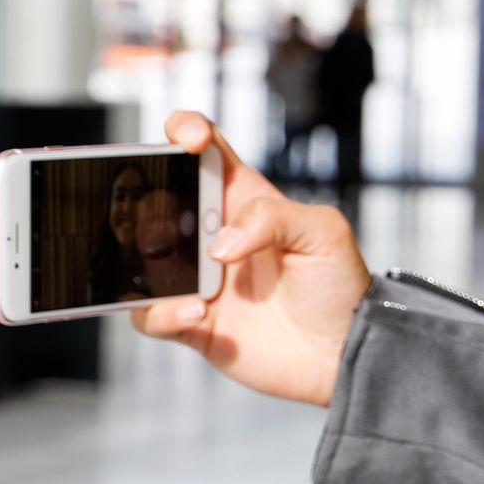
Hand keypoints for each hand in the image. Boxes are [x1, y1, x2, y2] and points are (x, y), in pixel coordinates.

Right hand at [131, 111, 372, 407]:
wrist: (345, 352)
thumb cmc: (340, 287)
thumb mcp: (324, 232)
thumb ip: (273, 217)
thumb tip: (219, 245)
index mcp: (244, 201)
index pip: (205, 152)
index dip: (186, 131)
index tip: (188, 140)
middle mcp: (212, 235)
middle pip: (156, 197)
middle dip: (143, 195)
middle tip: (162, 214)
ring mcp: (197, 278)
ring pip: (139, 253)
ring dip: (142, 253)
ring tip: (177, 266)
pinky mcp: (192, 322)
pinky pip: (151, 315)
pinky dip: (162, 312)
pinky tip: (196, 311)